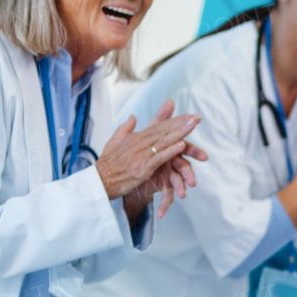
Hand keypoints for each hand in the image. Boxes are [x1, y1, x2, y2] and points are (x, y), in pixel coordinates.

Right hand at [104, 99, 207, 217]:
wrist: (99, 180)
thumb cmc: (107, 163)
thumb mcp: (114, 141)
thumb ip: (125, 128)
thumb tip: (133, 117)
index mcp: (136, 137)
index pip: (159, 126)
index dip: (175, 120)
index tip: (189, 116)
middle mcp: (140, 143)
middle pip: (165, 131)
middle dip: (182, 123)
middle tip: (197, 117)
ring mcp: (142, 155)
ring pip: (164, 141)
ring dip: (180, 132)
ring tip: (193, 124)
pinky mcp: (142, 168)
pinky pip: (159, 158)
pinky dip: (170, 151)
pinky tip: (181, 145)